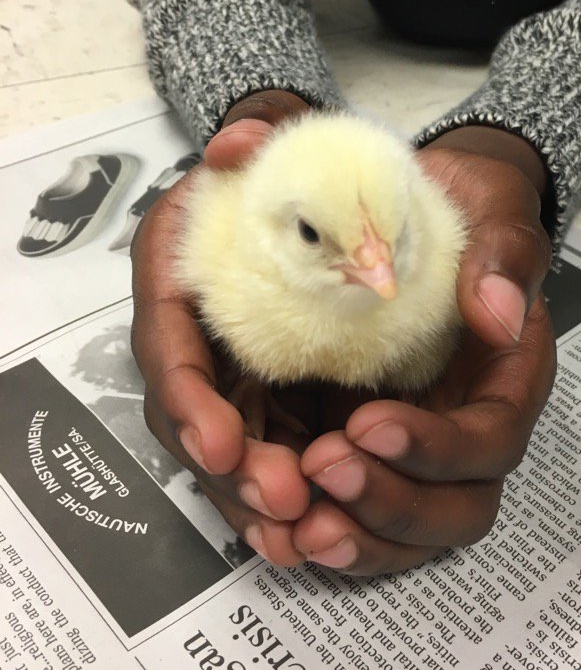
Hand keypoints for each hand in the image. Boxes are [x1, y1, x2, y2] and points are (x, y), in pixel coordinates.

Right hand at [130, 90, 316, 565]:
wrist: (327, 190)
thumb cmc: (300, 166)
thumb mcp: (284, 141)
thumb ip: (258, 139)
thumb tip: (236, 147)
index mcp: (177, 269)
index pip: (164, 341)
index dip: (188, 396)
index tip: (222, 443)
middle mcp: (192, 329)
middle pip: (189, 413)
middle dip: (227, 465)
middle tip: (283, 500)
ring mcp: (227, 368)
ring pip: (226, 448)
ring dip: (255, 495)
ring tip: (303, 531)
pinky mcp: (265, 394)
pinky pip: (266, 453)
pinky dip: (281, 492)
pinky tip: (313, 530)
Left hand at [289, 130, 556, 573]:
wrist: (421, 210)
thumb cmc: (466, 214)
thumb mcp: (495, 214)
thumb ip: (503, 257)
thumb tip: (498, 312)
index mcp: (506, 383)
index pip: (490, 442)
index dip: (435, 450)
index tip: (367, 423)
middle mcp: (464, 431)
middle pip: (453, 511)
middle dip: (387, 504)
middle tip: (319, 471)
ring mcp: (413, 452)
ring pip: (401, 532)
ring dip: (350, 535)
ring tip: (291, 523)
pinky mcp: (360, 450)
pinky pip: (348, 514)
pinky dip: (313, 528)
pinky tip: (270, 524)